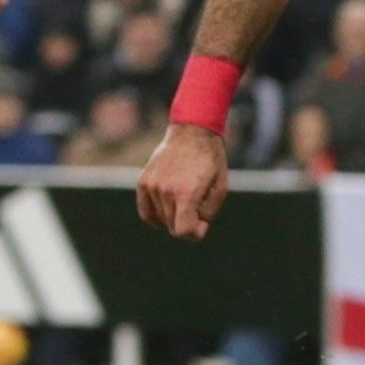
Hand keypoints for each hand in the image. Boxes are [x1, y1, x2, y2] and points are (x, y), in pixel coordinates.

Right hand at [137, 122, 228, 239]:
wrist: (193, 131)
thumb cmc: (210, 160)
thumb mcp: (220, 187)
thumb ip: (208, 213)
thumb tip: (194, 229)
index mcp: (186, 192)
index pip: (183, 230)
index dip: (195, 233)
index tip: (203, 224)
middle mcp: (166, 190)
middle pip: (173, 226)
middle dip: (188, 223)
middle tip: (197, 207)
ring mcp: (152, 185)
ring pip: (161, 220)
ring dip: (175, 216)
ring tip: (185, 198)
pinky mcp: (144, 181)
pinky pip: (146, 212)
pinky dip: (156, 217)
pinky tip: (168, 210)